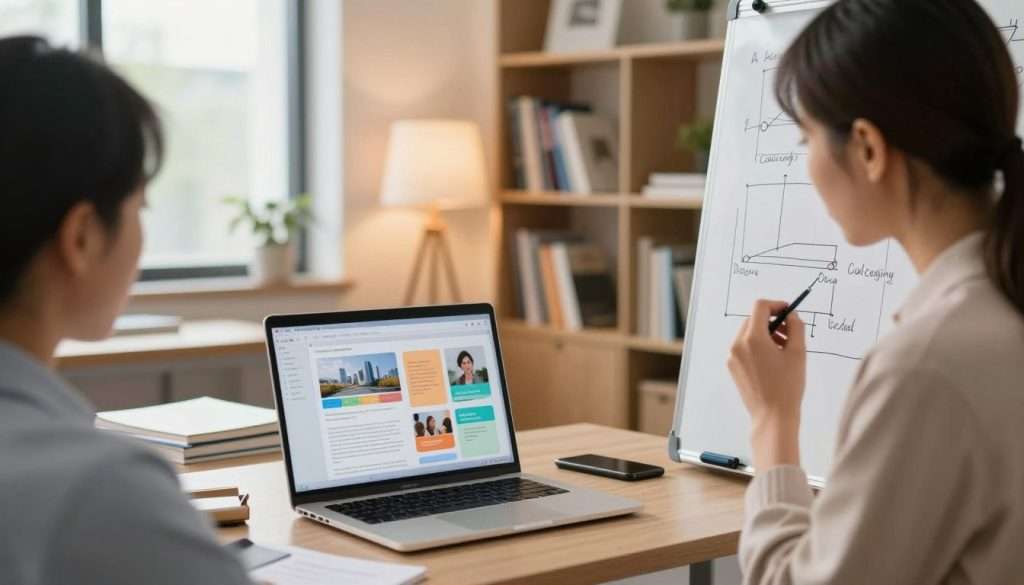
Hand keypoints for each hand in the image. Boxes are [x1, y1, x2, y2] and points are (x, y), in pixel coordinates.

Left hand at [727, 300, 806, 469]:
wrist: (772, 417)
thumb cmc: (788, 386)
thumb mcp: (798, 353)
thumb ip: (796, 327)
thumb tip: (791, 315)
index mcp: (753, 338)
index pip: (760, 307)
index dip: (776, 305)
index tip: (789, 312)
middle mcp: (737, 344)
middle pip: (753, 320)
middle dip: (772, 321)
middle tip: (790, 333)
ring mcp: (732, 356)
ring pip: (748, 334)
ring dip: (766, 334)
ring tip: (784, 348)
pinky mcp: (732, 367)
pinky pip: (744, 347)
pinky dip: (757, 346)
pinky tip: (773, 360)